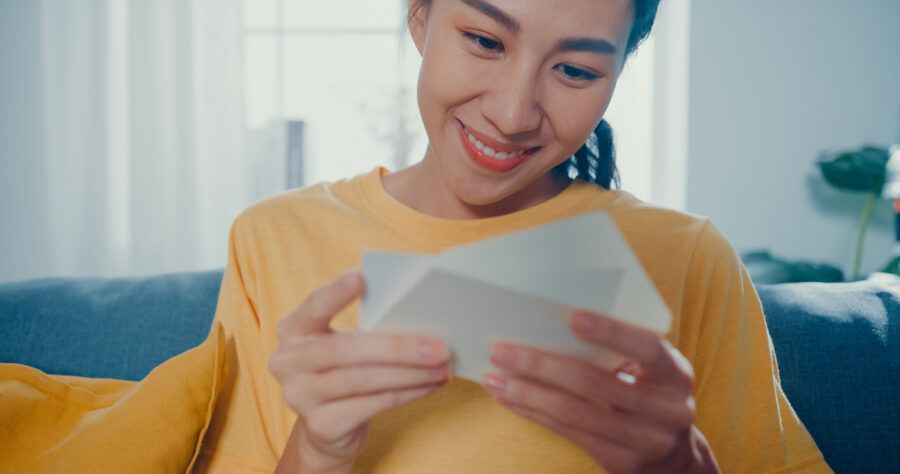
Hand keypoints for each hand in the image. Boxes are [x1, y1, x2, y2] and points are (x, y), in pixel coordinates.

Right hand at [268, 270, 450, 471]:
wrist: (327, 426)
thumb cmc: (344, 370)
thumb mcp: (345, 344)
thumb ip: (368, 327)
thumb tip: (422, 316)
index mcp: (294, 329)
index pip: (314, 306)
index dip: (336, 292)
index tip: (361, 276)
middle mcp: (288, 361)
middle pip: (346, 349)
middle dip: (397, 347)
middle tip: (439, 346)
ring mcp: (300, 396)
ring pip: (362, 380)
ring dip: (410, 373)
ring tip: (442, 367)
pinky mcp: (321, 425)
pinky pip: (372, 405)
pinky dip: (407, 394)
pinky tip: (430, 385)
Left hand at [481, 310, 718, 472]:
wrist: (676, 458)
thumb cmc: (652, 395)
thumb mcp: (653, 371)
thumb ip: (622, 351)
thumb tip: (553, 321)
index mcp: (675, 373)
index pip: (645, 347)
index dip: (610, 333)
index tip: (572, 318)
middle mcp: (666, 408)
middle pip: (594, 383)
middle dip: (541, 365)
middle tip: (502, 350)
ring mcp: (644, 440)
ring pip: (574, 412)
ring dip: (528, 393)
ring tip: (495, 378)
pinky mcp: (620, 461)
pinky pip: (567, 433)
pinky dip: (534, 413)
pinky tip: (511, 400)